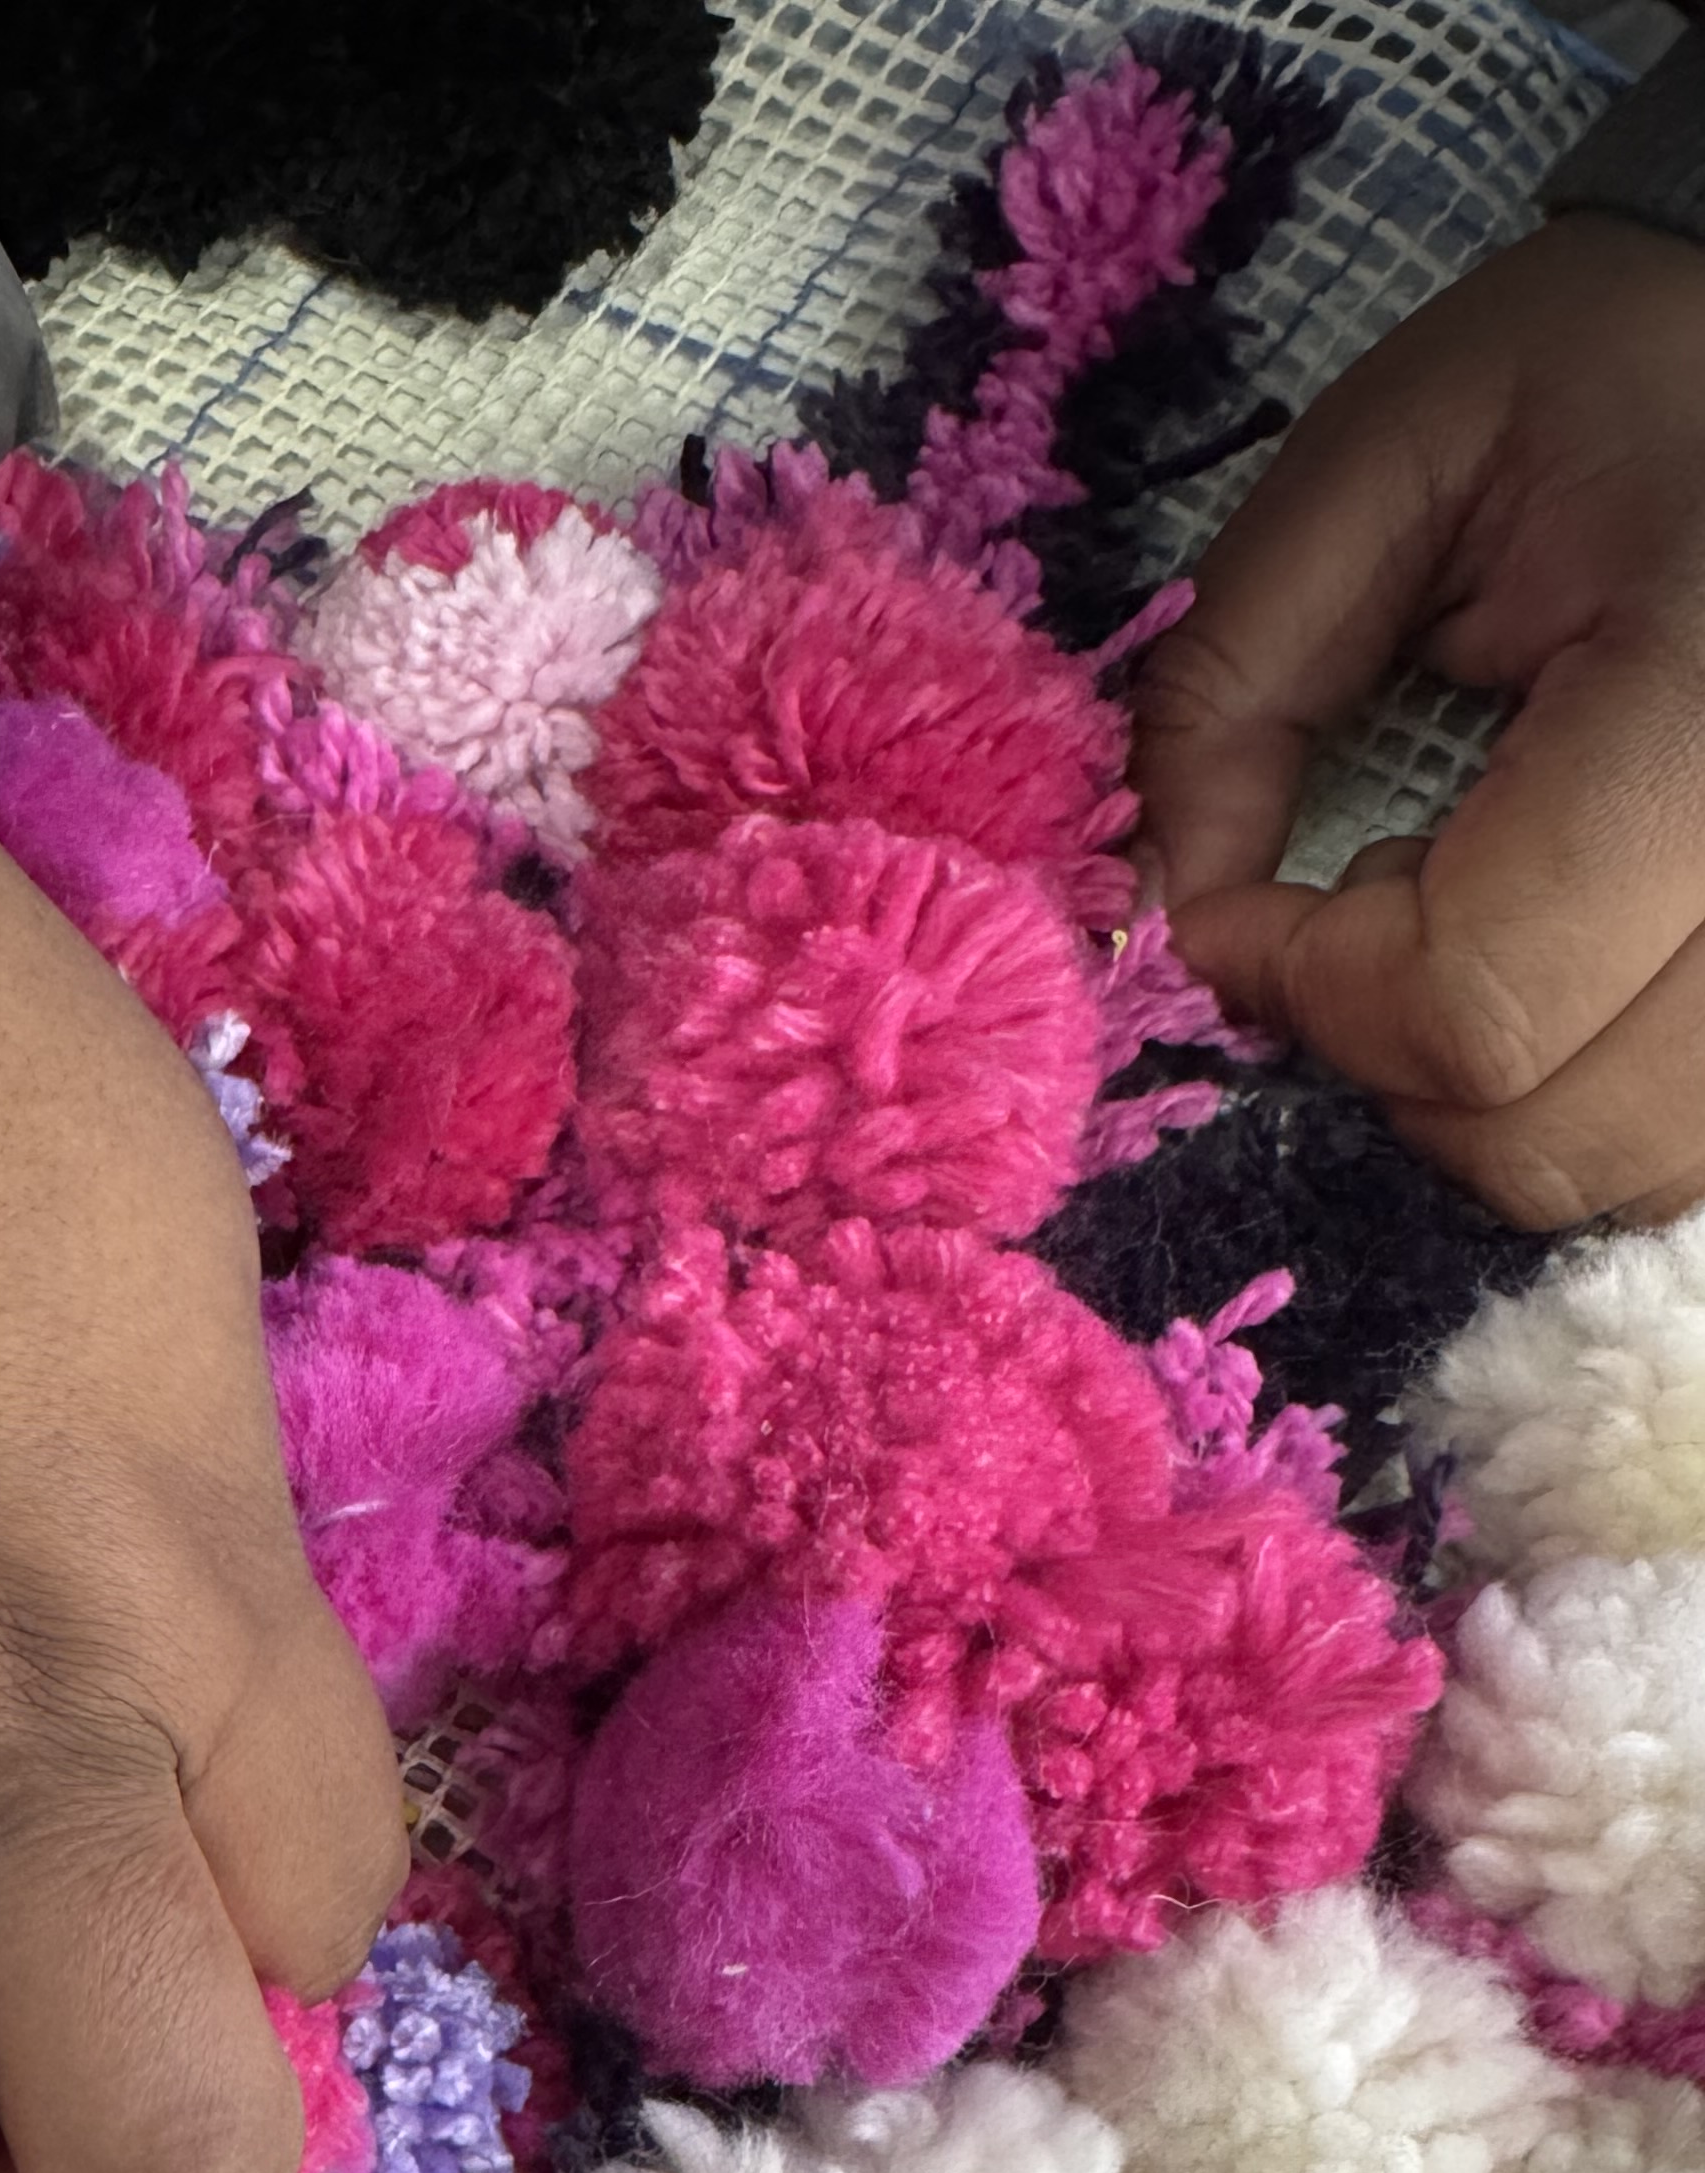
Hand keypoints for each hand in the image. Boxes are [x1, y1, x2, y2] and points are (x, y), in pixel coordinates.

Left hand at [1135, 214, 1704, 1227]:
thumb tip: (1148, 917)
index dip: (1309, 982)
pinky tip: (1556, 959)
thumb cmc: (1602, 375)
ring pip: (1622, 1171)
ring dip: (1489, 1097)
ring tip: (1478, 916)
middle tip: (1368, 906)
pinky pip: (1686, 1146)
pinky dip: (1580, 1101)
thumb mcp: (1380, 466)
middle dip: (1388, 1057)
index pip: (1473, 1003)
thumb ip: (1228, 692)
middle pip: (1546, 1131)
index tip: (1251, 900)